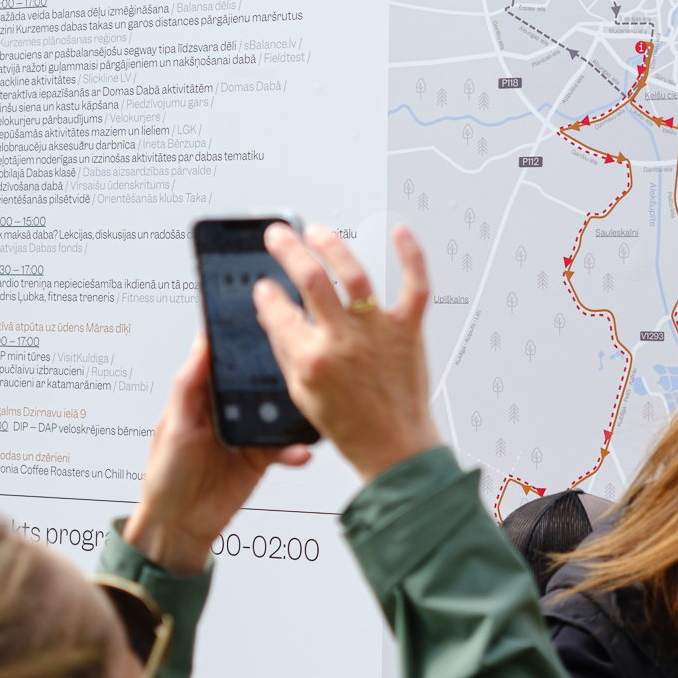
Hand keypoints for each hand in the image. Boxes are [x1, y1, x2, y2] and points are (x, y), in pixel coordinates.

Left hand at [123, 334, 312, 573]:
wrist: (179, 526)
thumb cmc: (165, 476)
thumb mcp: (173, 427)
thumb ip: (188, 387)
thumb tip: (203, 344)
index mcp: (201, 393)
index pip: (222, 355)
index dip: (238, 337)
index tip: (261, 320)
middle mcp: (226, 407)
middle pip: (257, 377)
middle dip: (277, 370)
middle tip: (296, 363)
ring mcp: (247, 431)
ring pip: (278, 410)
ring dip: (293, 411)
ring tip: (307, 411)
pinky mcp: (262, 456)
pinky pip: (285, 446)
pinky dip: (295, 449)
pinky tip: (300, 451)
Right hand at [254, 222, 439, 481]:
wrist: (394, 446)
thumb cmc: (350, 426)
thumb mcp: (302, 394)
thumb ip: (286, 352)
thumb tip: (272, 317)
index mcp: (312, 360)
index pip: (278, 312)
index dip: (266, 294)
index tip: (263, 285)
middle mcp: (343, 340)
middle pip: (310, 279)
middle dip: (288, 249)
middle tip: (278, 234)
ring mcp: (378, 332)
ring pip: (354, 274)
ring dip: (332, 245)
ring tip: (317, 231)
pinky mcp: (408, 330)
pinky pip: (415, 286)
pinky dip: (411, 257)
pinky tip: (401, 232)